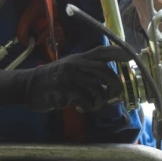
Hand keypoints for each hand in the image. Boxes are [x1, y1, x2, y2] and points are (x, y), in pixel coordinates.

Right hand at [0, 45, 131, 112]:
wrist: (30, 86)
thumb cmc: (52, 79)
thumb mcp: (69, 68)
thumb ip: (86, 71)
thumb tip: (107, 83)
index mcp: (79, 58)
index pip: (102, 52)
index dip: (117, 53)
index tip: (131, 57)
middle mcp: (77, 64)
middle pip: (105, 72)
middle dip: (115, 86)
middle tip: (113, 97)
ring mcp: (72, 76)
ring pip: (98, 89)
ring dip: (99, 102)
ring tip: (91, 105)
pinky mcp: (67, 90)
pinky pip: (87, 100)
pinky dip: (88, 107)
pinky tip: (80, 108)